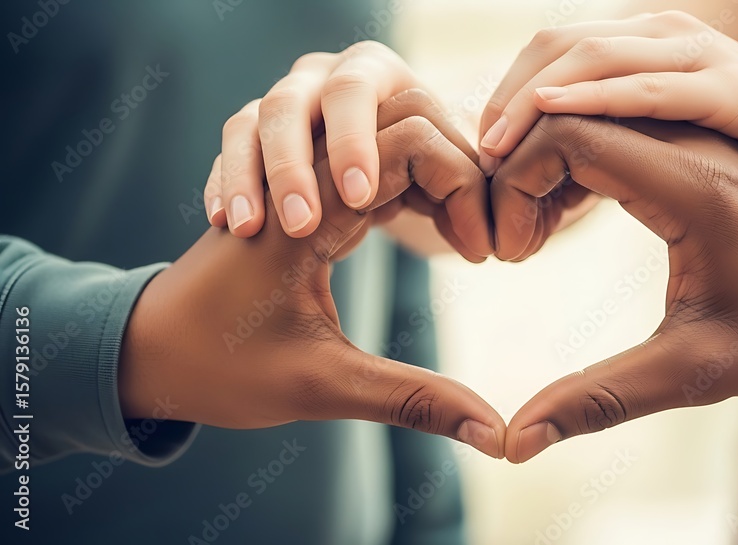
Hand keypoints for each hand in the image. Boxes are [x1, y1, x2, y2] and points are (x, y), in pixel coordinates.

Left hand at [119, 91, 502, 457]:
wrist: (146, 353)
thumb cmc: (220, 368)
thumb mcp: (323, 388)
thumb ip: (414, 401)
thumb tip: (494, 434)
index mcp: (305, 206)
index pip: (409, 145)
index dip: (462, 189)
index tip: (482, 255)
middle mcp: (302, 175)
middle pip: (405, 127)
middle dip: (457, 178)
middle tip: (480, 245)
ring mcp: (301, 180)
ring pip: (387, 139)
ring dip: (434, 179)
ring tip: (462, 237)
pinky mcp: (304, 196)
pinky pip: (368, 165)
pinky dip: (411, 187)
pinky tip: (429, 229)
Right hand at [204, 42, 489, 250]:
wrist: (384, 170)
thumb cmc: (421, 177)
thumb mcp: (444, 177)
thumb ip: (462, 197)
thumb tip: (484, 244)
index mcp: (378, 73)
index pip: (357, 94)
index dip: (356, 144)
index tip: (358, 200)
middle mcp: (323, 76)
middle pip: (291, 104)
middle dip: (293, 166)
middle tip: (301, 225)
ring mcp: (282, 100)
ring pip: (249, 123)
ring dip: (249, 177)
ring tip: (248, 229)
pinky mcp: (252, 132)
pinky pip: (227, 150)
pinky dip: (224, 182)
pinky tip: (220, 221)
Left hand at [480, 11, 737, 205]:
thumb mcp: (672, 144)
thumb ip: (619, 143)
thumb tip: (555, 173)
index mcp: (650, 49)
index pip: (555, 54)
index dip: (509, 97)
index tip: (485, 153)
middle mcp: (668, 39)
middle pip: (559, 47)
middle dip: (507, 98)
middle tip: (478, 154)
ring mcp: (700, 58)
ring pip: (594, 57)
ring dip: (534, 99)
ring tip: (494, 146)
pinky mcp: (731, 91)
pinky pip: (650, 86)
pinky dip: (596, 96)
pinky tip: (554, 113)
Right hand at [494, 115, 737, 462]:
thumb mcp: (697, 372)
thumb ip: (601, 401)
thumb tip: (515, 441)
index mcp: (691, 183)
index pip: (566, 134)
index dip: (515, 184)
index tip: (509, 250)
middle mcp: (692, 138)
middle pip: (566, 116)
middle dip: (517, 176)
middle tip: (510, 247)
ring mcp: (695, 131)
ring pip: (586, 117)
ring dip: (542, 170)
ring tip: (531, 238)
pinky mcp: (696, 140)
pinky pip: (612, 128)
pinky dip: (571, 166)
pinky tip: (563, 219)